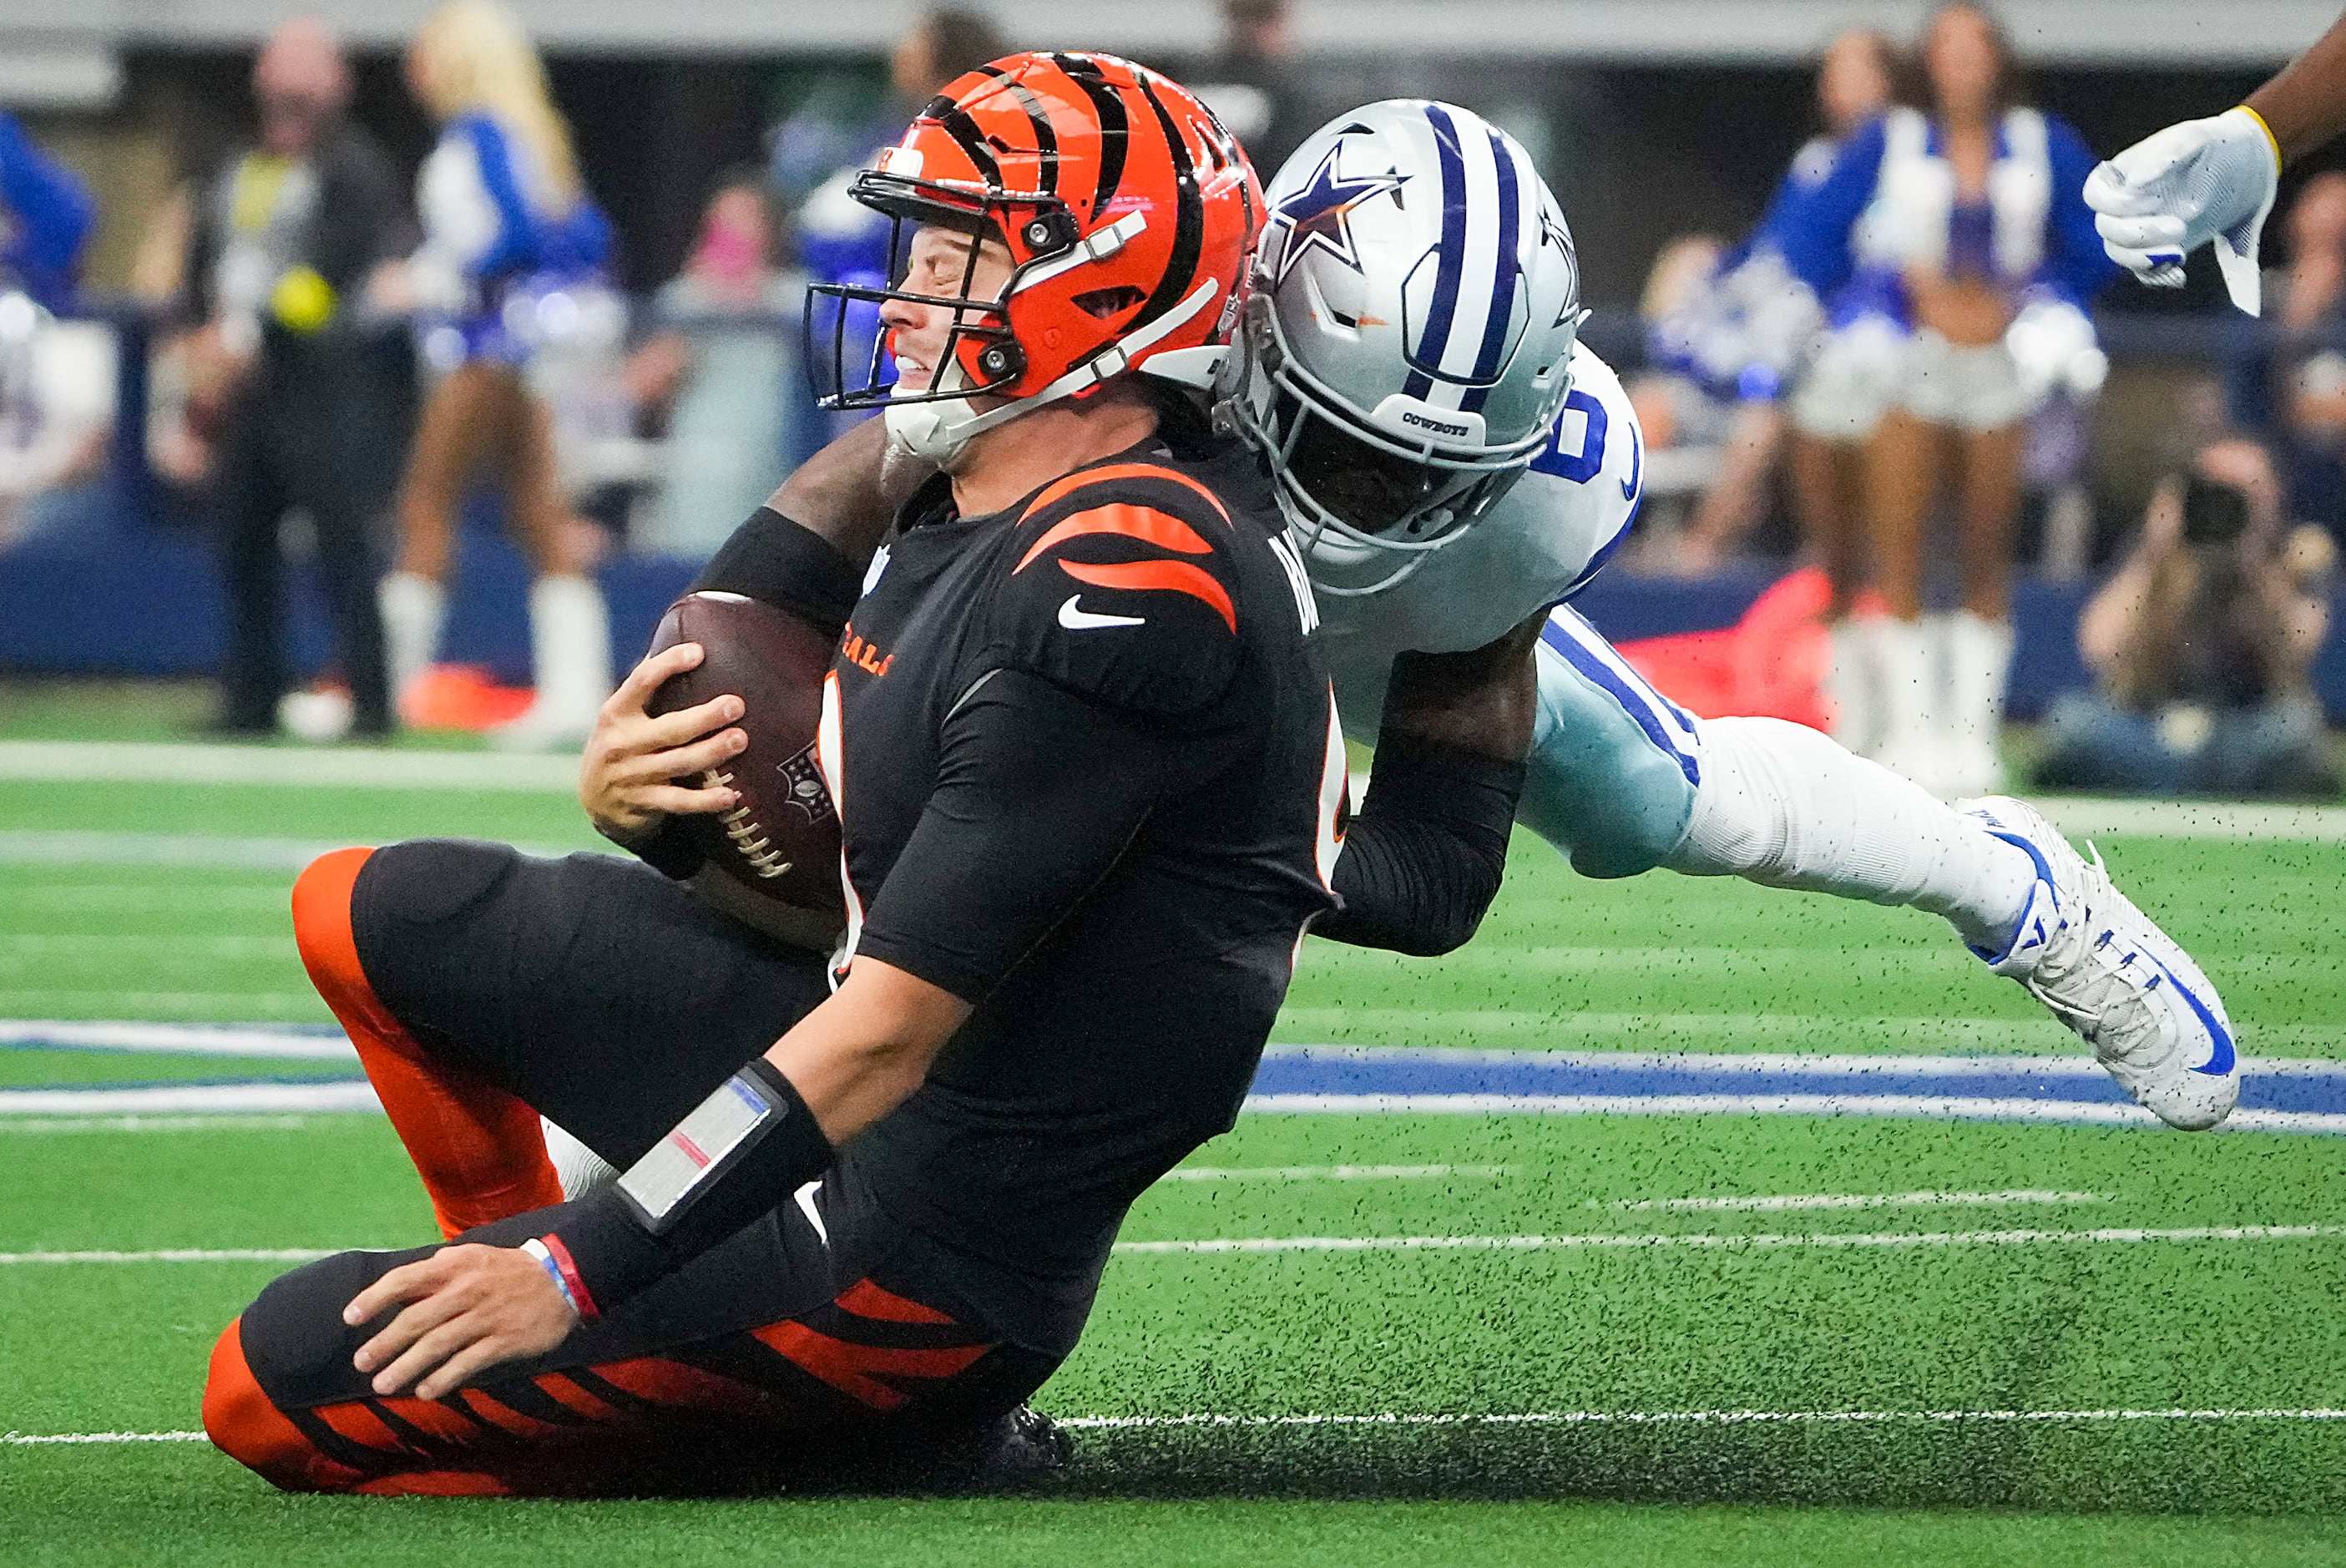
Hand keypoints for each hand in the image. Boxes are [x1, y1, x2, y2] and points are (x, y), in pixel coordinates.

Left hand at [343, 1243, 578, 1399]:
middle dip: (383, 1344)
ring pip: (437, 1346)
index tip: (350, 1317)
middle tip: (361, 1363)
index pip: (405, 1280)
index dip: (374, 1298)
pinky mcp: (504, 1341)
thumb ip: (437, 1272)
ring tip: (383, 1385)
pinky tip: (425, 1391)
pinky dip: (442, 1380)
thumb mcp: (472, 1257)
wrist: (564, 1279)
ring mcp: (486, 1317)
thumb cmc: (507, 1270)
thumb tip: (398, 1293)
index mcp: (455, 1266)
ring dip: (405, 1368)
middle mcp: (467, 1290)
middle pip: (416, 1320)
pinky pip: (466, 1363)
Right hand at [579, 641, 744, 845]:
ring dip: (712, 752)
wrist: (595, 800)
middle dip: (705, 716)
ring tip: (741, 740)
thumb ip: (647, 686)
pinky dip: (706, 801)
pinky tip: (732, 796)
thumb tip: (680, 634)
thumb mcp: (622, 715)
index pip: (641, 682)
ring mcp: (631, 776)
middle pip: (670, 728)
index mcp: (616, 713)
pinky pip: (678, 801)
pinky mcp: (643, 803)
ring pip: (678, 763)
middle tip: (736, 705)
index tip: (699, 652)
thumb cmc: (621, 744)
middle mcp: (621, 743)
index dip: (669, 665)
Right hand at [2084, 107, 2279, 314]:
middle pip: (2107, 229)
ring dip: (2145, 259)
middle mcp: (2121, 207)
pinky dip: (2159, 277)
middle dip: (2138, 233)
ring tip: (2180, 254)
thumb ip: (2165, 155)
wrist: (2245, 166)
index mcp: (2120, 176)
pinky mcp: (2157, 252)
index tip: (2148, 201)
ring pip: (2120, 254)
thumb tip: (2135, 183)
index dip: (2113, 203)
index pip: (2095, 195)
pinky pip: (2145, 273)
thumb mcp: (2193, 139)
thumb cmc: (2211, 146)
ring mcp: (2137, 232)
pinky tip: (2179, 276)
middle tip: (2180, 228)